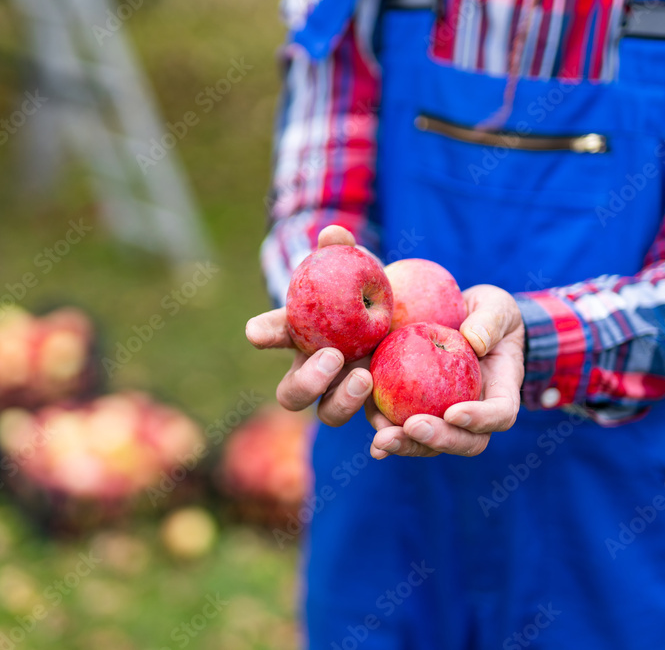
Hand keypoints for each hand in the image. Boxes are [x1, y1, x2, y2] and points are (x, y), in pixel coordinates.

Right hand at [245, 225, 375, 426]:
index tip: (259, 332)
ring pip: (328, 413)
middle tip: (332, 355)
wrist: (405, 316)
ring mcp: (342, 394)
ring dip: (340, 401)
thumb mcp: (358, 268)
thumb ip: (343, 251)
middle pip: (292, 393)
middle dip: (306, 380)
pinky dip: (378, 429)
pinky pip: (372, 426)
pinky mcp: (376, 409)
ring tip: (364, 376)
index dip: (263, 333)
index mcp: (300, 336)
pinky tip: (390, 426)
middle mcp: (314, 372)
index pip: (273, 333)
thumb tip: (334, 233)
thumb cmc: (367, 288)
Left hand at [369, 284, 524, 458]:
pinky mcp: (413, 411)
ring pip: (429, 444)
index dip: (480, 419)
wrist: (457, 317)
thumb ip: (490, 321)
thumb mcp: (495, 306)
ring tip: (383, 439)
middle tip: (412, 427)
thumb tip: (475, 341)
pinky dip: (385, 432)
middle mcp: (474, 414)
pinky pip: (400, 428)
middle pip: (463, 442)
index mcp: (500, 392)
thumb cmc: (485, 313)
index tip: (454, 412)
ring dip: (406, 445)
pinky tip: (370, 439)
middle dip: (438, 439)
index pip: (499, 414)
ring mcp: (443, 417)